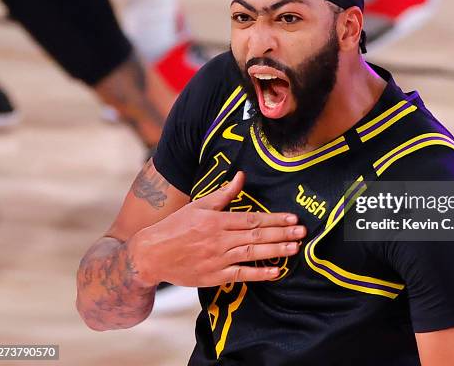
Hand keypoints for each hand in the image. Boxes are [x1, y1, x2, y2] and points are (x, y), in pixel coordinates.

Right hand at [128, 171, 305, 286]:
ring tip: (295, 248)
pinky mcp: (214, 276)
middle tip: (302, 232)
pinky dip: (259, 274)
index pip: (252, 218)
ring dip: (276, 251)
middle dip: (282, 234)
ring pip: (252, 253)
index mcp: (216, 220)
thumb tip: (241, 176)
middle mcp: (219, 239)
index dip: (274, 218)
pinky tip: (276, 271)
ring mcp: (217, 259)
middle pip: (256, 235)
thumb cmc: (176, 226)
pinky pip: (241, 275)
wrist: (151, 254)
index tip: (292, 218)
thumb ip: (223, 194)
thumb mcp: (199, 205)